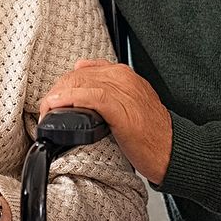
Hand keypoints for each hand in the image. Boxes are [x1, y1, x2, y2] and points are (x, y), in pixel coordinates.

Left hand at [40, 59, 172, 183]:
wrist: (173, 151)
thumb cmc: (152, 133)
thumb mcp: (129, 103)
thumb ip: (108, 89)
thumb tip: (81, 72)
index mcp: (124, 74)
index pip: (83, 70)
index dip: (63, 84)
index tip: (53, 100)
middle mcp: (124, 78)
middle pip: (78, 75)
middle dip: (57, 90)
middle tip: (46, 109)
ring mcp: (124, 92)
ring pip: (81, 83)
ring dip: (58, 96)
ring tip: (47, 111)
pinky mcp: (122, 109)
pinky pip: (90, 97)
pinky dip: (70, 99)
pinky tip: (57, 106)